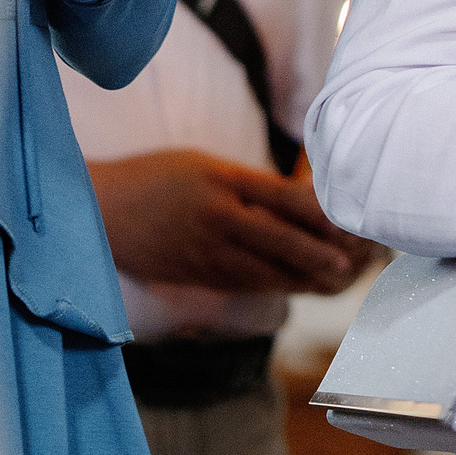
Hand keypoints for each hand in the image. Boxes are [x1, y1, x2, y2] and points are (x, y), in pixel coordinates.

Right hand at [90, 150, 370, 294]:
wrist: (98, 212)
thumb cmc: (154, 178)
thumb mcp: (203, 166)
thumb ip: (247, 183)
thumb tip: (296, 199)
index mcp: (222, 182)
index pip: (283, 198)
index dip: (320, 213)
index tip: (350, 218)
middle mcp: (219, 219)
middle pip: (282, 241)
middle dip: (323, 253)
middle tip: (357, 260)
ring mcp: (208, 252)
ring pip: (269, 271)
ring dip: (308, 277)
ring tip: (341, 278)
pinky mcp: (198, 276)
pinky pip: (246, 284)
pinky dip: (278, 287)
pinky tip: (303, 288)